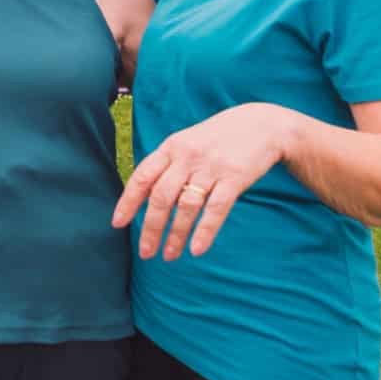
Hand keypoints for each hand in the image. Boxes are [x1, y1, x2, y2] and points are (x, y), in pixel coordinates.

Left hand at [111, 103, 300, 258]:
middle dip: (151, 228)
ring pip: (186, 206)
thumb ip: (168, 164)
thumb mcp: (188, 142)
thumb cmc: (219, 138)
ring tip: (169, 256)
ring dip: (176, 235)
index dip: (128, 201)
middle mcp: (187, 156)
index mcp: (171, 147)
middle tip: (146, 253)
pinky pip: (216, 208)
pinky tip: (196, 249)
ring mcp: (211, 167)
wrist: (263, 124)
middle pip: (161, 197)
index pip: (142, 176)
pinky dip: (205, 230)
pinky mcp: (235, 177)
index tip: (118, 224)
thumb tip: (144, 195)